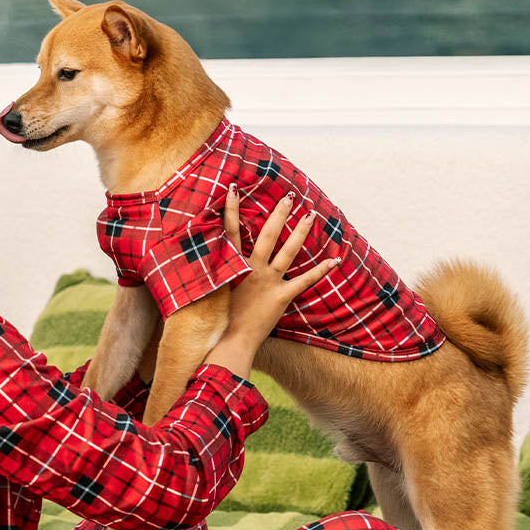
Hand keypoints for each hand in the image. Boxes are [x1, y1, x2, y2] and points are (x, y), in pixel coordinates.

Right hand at [203, 186, 337, 377]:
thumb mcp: (209, 291)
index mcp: (233, 266)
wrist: (229, 340)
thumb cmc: (216, 319)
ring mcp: (268, 282)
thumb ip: (209, 274)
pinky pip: (304, 281)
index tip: (233, 189)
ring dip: (300, 232)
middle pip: (267, 235)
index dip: (231, 210)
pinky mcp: (281, 296)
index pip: (231, 231)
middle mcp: (252, 269)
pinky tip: (335, 260)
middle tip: (289, 197)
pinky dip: (321, 271)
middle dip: (278, 214)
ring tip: (310, 215)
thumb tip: (195, 262)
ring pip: (288, 252)